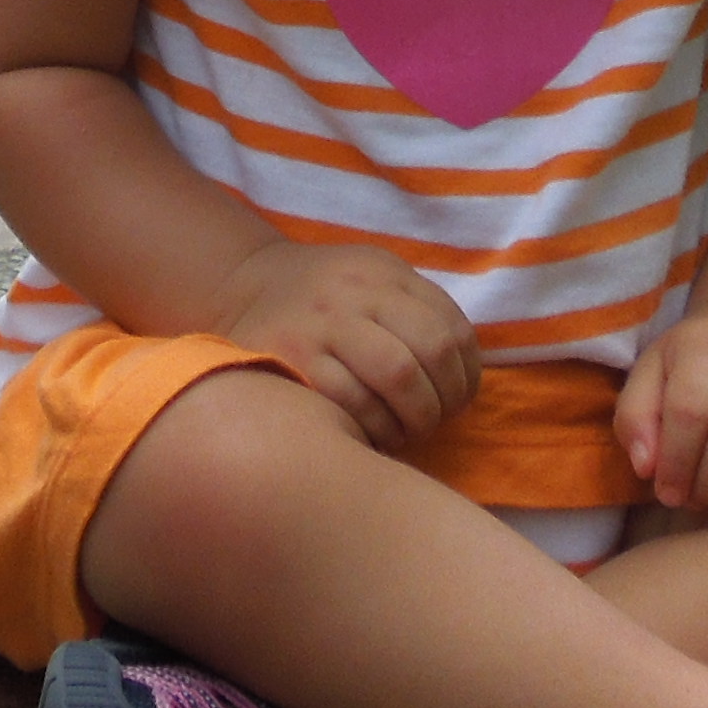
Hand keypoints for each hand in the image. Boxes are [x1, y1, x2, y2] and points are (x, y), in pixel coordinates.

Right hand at [210, 238, 480, 452]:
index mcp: (383, 273)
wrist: (240, 287)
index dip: (466, 373)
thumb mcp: (368, 278)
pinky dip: (375, 427)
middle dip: (444, 398)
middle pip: (431, 349)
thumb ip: (414, 308)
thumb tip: (464, 368)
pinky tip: (373, 435)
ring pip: (399, 374)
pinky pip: (353, 402)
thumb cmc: (320, 296)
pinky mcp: (293, 358)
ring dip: (415, 417)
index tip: (458, 398)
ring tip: (407, 431)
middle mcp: (357, 291)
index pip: (452, 326)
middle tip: (434, 420)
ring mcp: (324, 323)